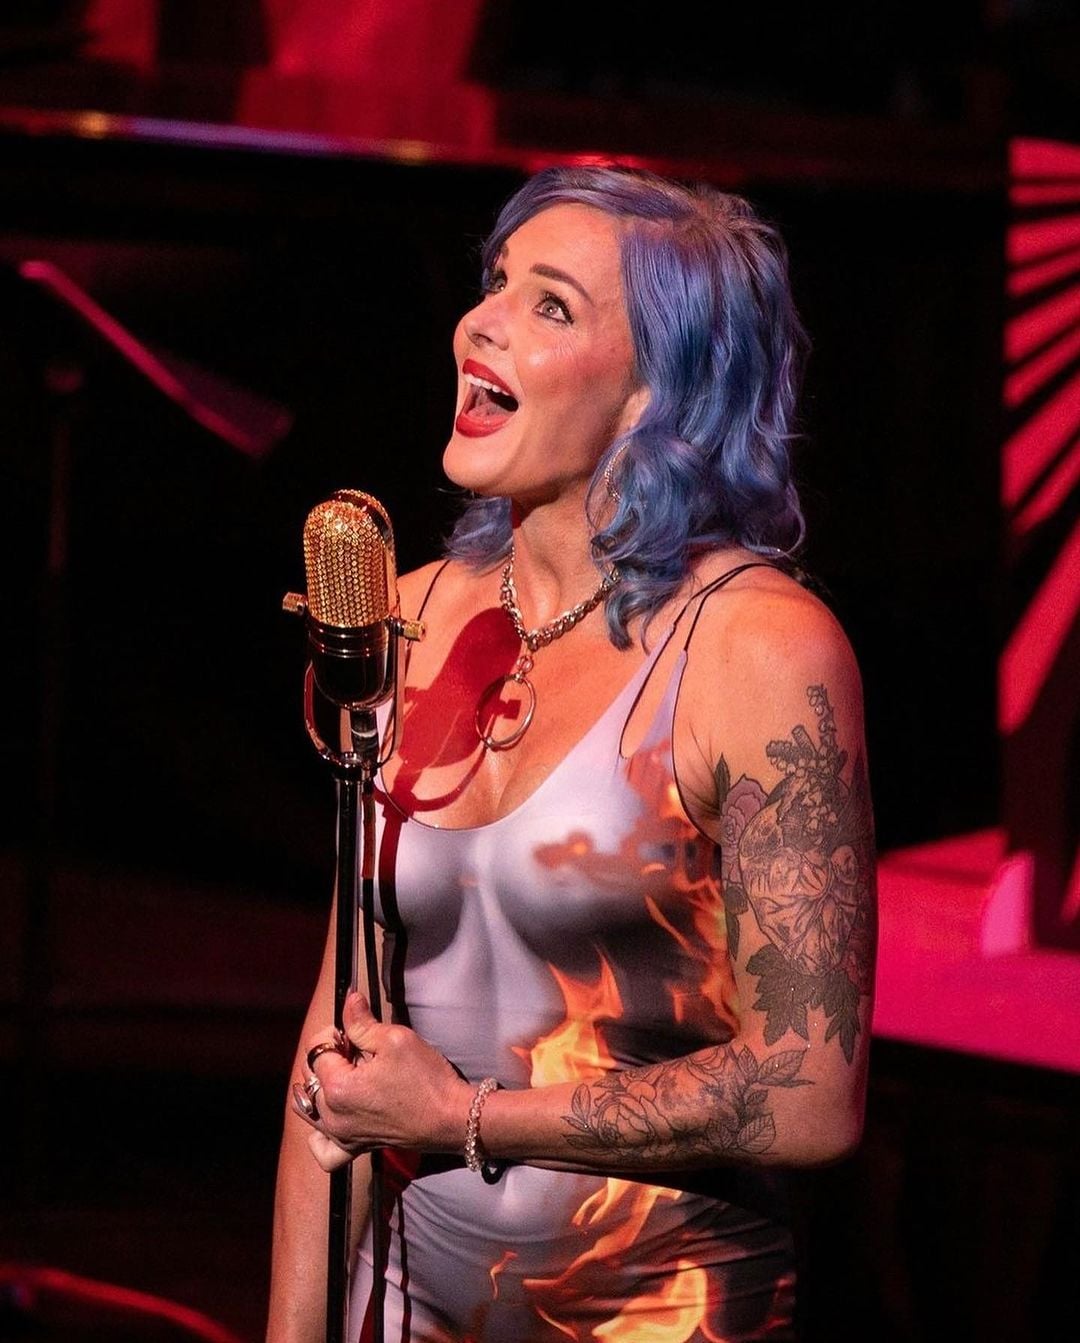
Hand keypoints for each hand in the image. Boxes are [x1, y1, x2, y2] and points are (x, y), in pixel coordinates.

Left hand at [295, 993, 472, 1172]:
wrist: (451, 1118)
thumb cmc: (426, 1079)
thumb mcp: (395, 1039)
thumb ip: (363, 1022)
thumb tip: (349, 1000)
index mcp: (338, 1088)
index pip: (317, 1049)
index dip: (334, 1032)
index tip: (355, 1029)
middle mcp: (332, 1116)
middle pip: (310, 1075)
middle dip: (329, 1056)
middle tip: (357, 1048)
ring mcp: (342, 1136)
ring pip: (308, 1107)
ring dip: (321, 1085)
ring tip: (347, 1074)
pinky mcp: (355, 1147)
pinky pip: (323, 1148)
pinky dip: (320, 1133)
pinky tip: (333, 1115)